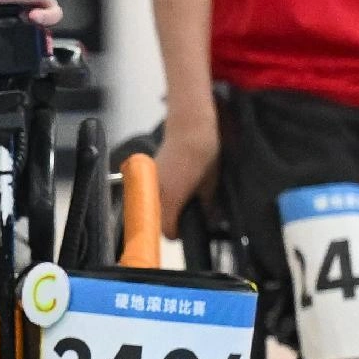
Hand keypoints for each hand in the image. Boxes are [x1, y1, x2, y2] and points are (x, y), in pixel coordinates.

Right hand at [154, 103, 220, 234]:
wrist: (190, 125)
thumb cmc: (203, 151)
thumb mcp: (210, 184)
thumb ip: (206, 206)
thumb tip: (208, 219)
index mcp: (171, 199)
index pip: (167, 231)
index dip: (179, 232)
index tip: (188, 229)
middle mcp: (154, 193)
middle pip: (156, 220)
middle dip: (170, 221)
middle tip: (186, 215)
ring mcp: (148, 181)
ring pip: (151, 206)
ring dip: (163, 208)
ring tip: (180, 199)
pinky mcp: (148, 171)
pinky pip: (150, 192)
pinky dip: (158, 195)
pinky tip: (173, 185)